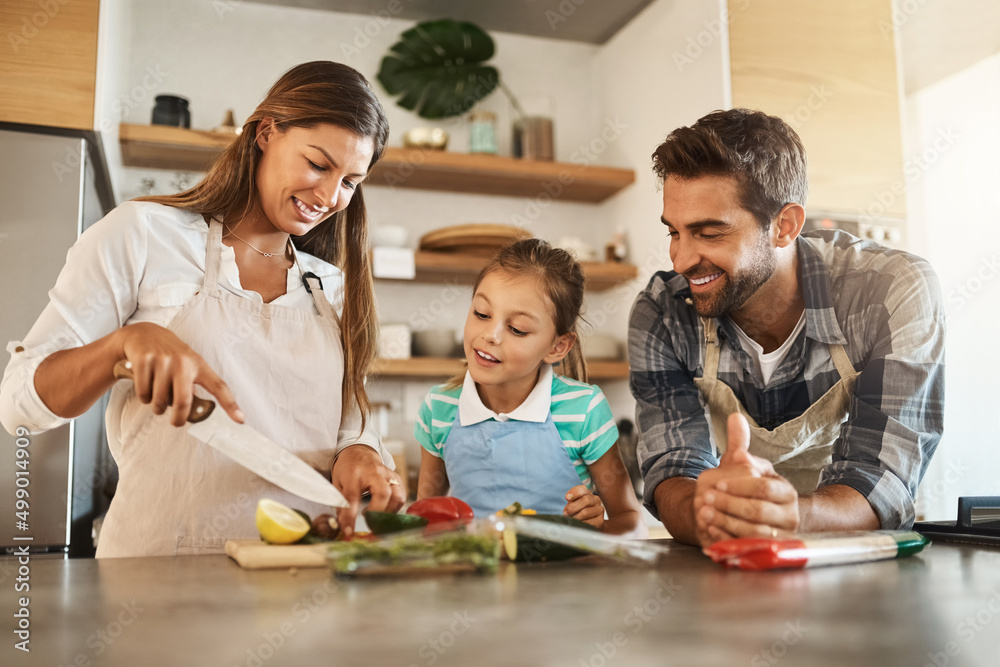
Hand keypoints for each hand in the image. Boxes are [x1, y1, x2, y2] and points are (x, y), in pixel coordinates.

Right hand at [116, 322, 241, 426]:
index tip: (240, 420)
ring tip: (156, 398)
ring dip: (157, 406)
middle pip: (184, 401)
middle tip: (176, 422)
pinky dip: (143, 397)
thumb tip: (197, 413)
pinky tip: (145, 386)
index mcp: (198, 364)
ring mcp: (163, 360)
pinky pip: (144, 393)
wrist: (143, 333)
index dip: (230, 404)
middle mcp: (183, 361)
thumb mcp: (186, 364)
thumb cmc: (169, 355)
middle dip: (179, 418)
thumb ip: (192, 385)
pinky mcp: (144, 360)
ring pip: (160, 400)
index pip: (218, 386)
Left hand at [331, 444, 404, 538]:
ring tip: (377, 518)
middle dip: (378, 513)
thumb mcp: (337, 483)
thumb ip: (340, 504)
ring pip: (397, 494)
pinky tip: (385, 511)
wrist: (359, 450)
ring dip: (389, 512)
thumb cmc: (347, 468)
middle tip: (370, 524)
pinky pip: (401, 494)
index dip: (350, 517)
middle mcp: (373, 472)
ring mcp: (387, 474)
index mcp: (353, 474)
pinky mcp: (396, 477)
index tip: (348, 532)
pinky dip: (395, 507)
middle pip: (383, 493)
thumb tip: (342, 526)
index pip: (352, 497)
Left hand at [563, 484, 604, 529]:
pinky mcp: (600, 521)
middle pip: (586, 500)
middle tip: (567, 513)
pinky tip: (578, 524)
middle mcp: (596, 500)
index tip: (567, 498)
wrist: (586, 524)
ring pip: (586, 512)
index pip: (583, 489)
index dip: (574, 492)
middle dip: (573, 507)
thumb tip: (568, 501)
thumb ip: (570, 501)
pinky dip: (581, 524)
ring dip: (575, 517)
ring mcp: (599, 510)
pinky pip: (589, 523)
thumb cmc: (577, 512)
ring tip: (572, 520)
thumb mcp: (572, 504)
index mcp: (588, 493)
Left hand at [694, 413, 798, 545]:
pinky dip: (728, 540)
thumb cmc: (756, 489)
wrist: (771, 519)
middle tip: (706, 499)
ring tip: (705, 514)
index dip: (739, 486)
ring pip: (753, 532)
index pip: (764, 488)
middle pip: (758, 511)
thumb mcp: (751, 467)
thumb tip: (734, 418)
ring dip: (726, 523)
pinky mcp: (767, 551)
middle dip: (729, 505)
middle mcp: (788, 516)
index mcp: (785, 492)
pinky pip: (747, 547)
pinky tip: (711, 531)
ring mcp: (779, 536)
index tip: (718, 484)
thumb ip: (741, 445)